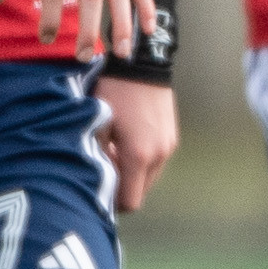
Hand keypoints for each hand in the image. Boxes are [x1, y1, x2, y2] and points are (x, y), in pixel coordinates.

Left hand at [99, 78, 178, 211]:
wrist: (141, 64)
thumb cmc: (112, 93)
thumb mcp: (96, 125)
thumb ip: (96, 157)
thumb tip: (95, 181)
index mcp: (138, 155)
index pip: (130, 201)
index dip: (113, 204)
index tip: (98, 194)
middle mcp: (158, 155)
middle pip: (140, 192)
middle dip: (121, 188)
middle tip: (102, 170)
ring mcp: (168, 146)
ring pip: (149, 177)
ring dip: (131, 174)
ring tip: (112, 153)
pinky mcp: (172, 137)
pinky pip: (156, 161)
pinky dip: (141, 161)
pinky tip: (126, 142)